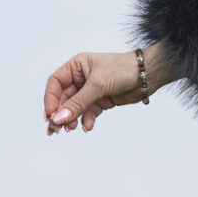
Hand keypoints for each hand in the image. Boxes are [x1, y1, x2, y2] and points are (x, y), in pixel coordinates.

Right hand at [44, 42, 177, 133]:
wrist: (147, 74)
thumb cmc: (123, 69)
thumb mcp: (98, 85)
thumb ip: (78, 103)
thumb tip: (59, 118)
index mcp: (76, 66)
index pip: (55, 83)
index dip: (50, 99)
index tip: (50, 115)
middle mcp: (81, 77)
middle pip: (63, 98)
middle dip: (59, 114)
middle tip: (55, 130)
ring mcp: (90, 90)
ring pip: (74, 107)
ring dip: (71, 119)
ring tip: (71, 129)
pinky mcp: (101, 100)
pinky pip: (88, 112)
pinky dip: (86, 120)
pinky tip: (87, 127)